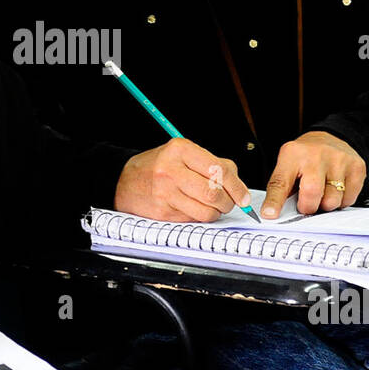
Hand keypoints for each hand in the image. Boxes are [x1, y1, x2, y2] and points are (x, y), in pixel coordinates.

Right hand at [114, 138, 252, 222]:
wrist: (124, 181)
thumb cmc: (159, 167)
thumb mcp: (183, 154)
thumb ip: (212, 164)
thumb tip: (239, 187)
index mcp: (180, 149)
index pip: (219, 170)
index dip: (237, 187)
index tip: (244, 197)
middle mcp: (171, 169)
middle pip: (214, 193)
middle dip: (228, 202)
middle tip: (228, 203)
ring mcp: (165, 192)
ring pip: (205, 211)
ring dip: (215, 213)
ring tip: (212, 207)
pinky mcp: (162, 211)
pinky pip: (192, 219)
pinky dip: (199, 217)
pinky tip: (194, 209)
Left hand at [262, 131, 366, 216]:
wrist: (332, 137)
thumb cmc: (306, 156)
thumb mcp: (288, 164)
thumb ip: (281, 188)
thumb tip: (275, 214)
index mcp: (293, 154)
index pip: (281, 182)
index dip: (275, 201)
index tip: (270, 215)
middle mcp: (317, 155)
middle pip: (311, 193)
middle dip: (308, 207)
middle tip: (306, 204)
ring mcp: (339, 160)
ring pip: (332, 201)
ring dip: (325, 205)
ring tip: (323, 193)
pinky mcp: (357, 167)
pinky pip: (349, 199)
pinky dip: (341, 201)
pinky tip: (336, 189)